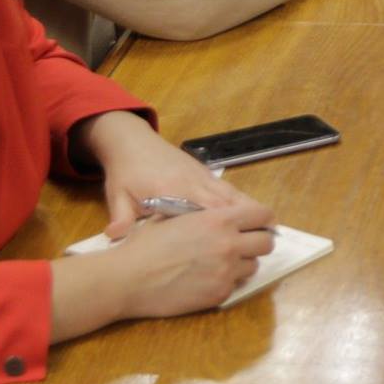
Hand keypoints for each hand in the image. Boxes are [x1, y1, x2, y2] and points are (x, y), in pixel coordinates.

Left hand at [76, 111, 255, 239]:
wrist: (131, 141)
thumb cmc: (125, 171)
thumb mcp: (118, 195)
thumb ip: (121, 217)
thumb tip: (114, 237)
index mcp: (172, 191)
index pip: (202, 210)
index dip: (222, 226)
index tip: (238, 242)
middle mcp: (193, 183)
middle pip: (226, 203)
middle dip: (247, 220)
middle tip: (266, 240)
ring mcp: (202, 177)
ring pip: (232, 195)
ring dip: (251, 210)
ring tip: (270, 227)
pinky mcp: (205, 173)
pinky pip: (229, 188)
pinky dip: (243, 200)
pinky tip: (255, 211)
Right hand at [104, 201, 277, 319]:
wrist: (127, 279)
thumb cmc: (145, 244)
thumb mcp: (173, 215)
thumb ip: (202, 214)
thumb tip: (214, 212)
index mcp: (218, 219)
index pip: (262, 215)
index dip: (262, 219)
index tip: (257, 224)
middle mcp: (229, 244)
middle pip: (266, 243)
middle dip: (258, 242)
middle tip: (244, 244)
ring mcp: (226, 272)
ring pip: (253, 266)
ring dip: (242, 263)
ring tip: (220, 263)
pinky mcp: (219, 294)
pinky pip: (235, 285)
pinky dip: (226, 281)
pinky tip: (206, 278)